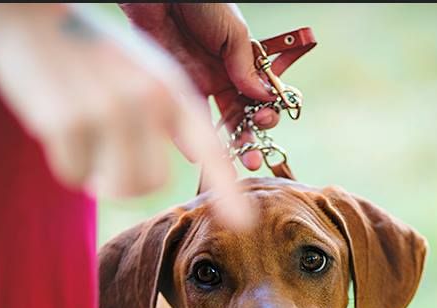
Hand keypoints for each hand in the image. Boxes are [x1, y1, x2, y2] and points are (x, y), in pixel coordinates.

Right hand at [0, 3, 250, 227]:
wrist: (33, 17)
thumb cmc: (88, 50)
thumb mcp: (140, 72)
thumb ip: (160, 115)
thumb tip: (159, 175)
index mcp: (170, 90)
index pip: (209, 148)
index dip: (227, 189)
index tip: (243, 222)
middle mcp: (147, 101)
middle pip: (152, 182)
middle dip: (127, 185)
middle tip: (105, 168)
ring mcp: (108, 111)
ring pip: (116, 186)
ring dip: (97, 180)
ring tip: (84, 146)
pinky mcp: (68, 122)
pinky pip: (74, 176)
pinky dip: (66, 164)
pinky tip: (57, 128)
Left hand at [120, 3, 281, 170]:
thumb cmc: (203, 3)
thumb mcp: (234, 32)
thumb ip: (246, 66)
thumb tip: (265, 97)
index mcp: (238, 63)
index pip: (257, 97)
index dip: (265, 114)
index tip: (267, 121)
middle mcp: (218, 77)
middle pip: (238, 117)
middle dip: (249, 140)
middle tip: (254, 156)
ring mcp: (194, 83)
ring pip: (212, 123)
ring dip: (224, 146)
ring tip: (233, 163)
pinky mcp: (169, 86)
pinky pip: (179, 117)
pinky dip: (186, 138)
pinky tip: (197, 154)